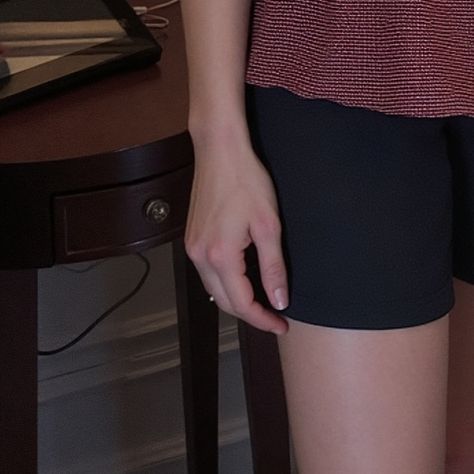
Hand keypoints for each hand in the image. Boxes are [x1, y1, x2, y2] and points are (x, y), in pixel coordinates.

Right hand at [184, 129, 289, 333]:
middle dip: (250, 314)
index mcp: (220, 256)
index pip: (242, 303)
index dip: (263, 319)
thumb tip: (280, 300)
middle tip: (276, 316)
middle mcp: (200, 256)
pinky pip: (207, 273)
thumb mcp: (268, 225)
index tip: (282, 323)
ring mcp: (192, 247)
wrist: (220, 150)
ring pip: (214, 289)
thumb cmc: (245, 180)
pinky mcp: (192, 238)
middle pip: (224, 302)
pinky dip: (225, 282)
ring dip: (237, 300)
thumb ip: (273, 267)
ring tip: (262, 301)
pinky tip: (242, 279)